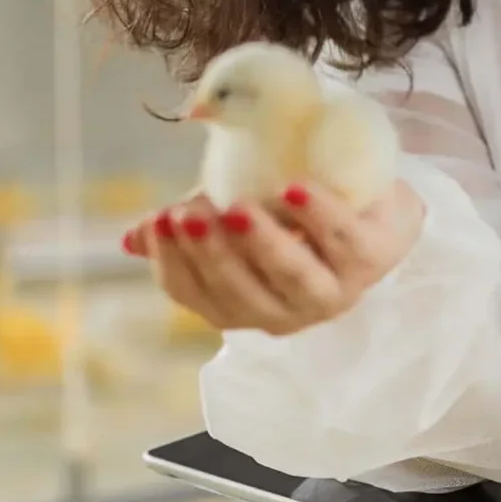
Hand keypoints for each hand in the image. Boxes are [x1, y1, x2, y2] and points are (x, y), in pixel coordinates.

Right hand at [122, 180, 424, 335]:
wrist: (371, 200)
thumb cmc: (290, 216)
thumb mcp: (232, 219)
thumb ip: (185, 230)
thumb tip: (129, 239)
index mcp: (240, 305)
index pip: (194, 296)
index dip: (171, 262)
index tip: (157, 219)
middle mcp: (283, 311)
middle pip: (239, 295)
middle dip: (210, 253)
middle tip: (188, 211)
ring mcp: (331, 292)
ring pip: (292, 279)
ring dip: (260, 244)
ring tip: (235, 206)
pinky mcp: (369, 260)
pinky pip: (341, 243)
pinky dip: (317, 217)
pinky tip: (292, 190)